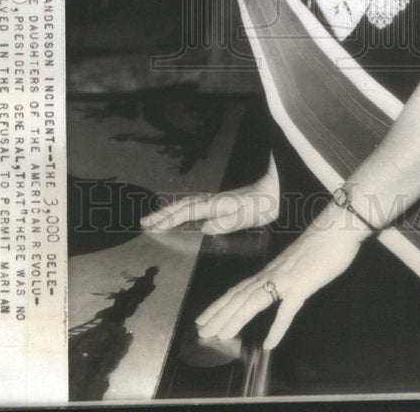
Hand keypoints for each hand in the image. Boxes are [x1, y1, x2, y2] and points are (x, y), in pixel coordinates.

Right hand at [141, 159, 278, 235]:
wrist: (275, 191)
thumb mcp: (246, 216)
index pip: (186, 212)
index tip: (152, 225)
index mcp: (215, 205)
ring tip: (154, 219)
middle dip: (162, 214)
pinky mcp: (219, 202)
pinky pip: (193, 206)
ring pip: (186, 204)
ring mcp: (214, 200)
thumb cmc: (262, 206)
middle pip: (181, 206)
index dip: (168, 219)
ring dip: (168, 211)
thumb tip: (203, 228)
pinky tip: (179, 216)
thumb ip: (226, 222)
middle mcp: (211, 201)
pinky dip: (180, 210)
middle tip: (144, 222)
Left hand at [195, 202, 368, 349]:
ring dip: (235, 319)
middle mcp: (273, 274)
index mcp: (271, 270)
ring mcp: (286, 279)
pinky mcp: (303, 285)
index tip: (204, 317)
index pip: (238, 289)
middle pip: (240, 296)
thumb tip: (280, 285)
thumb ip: (287, 273)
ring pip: (254, 301)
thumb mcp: (298, 260)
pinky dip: (277, 328)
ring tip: (220, 335)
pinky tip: (269, 344)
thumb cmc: (322, 241)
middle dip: (219, 314)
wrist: (338, 226)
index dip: (220, 304)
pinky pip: (287, 310)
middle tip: (201, 331)